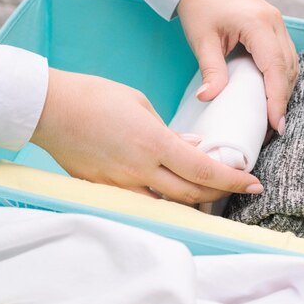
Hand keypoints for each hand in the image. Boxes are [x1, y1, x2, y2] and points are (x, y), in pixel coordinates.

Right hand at [31, 68, 263, 203]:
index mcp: (153, 144)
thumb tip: (192, 148)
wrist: (50, 111)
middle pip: (191, 195)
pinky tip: (170, 197)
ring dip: (192, 204)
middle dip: (220, 195)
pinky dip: (162, 202)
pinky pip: (141, 202)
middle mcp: (140, 171)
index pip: (204, 170)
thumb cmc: (93, 98)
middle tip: (237, 190)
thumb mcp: (139, 105)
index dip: (233, 181)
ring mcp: (121, 185)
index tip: (253, 184)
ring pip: (168, 206)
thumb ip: (169, 133)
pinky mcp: (104, 190)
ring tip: (208, 197)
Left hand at [177, 0, 298, 133]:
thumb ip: (210, 70)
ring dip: (284, 90)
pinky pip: (284, 57)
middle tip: (273, 128)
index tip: (276, 123)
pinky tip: (270, 95)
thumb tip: (208, 98)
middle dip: (282, 99)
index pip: (275, 67)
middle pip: (288, 68)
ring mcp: (276, 24)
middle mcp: (274, 23)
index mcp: (258, 25)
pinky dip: (280, 78)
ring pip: (290, 63)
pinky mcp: (272, 29)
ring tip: (272, 117)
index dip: (277, 97)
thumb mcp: (202, 40)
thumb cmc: (201, 8)